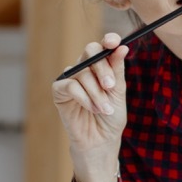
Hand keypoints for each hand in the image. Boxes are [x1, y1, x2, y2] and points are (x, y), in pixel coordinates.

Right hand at [52, 34, 128, 156]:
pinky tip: (92, 109)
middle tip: (110, 86)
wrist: (100, 141)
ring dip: (96, 92)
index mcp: (102, 65)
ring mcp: (71, 77)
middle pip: (91, 52)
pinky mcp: (59, 91)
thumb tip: (122, 47)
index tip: (114, 42)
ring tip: (105, 109)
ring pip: (82, 72)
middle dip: (103, 69)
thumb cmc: (111, 117)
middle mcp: (85, 68)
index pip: (103, 45)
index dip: (109, 40)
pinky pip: (70, 85)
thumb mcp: (118, 93)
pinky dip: (83, 97)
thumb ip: (117, 70)